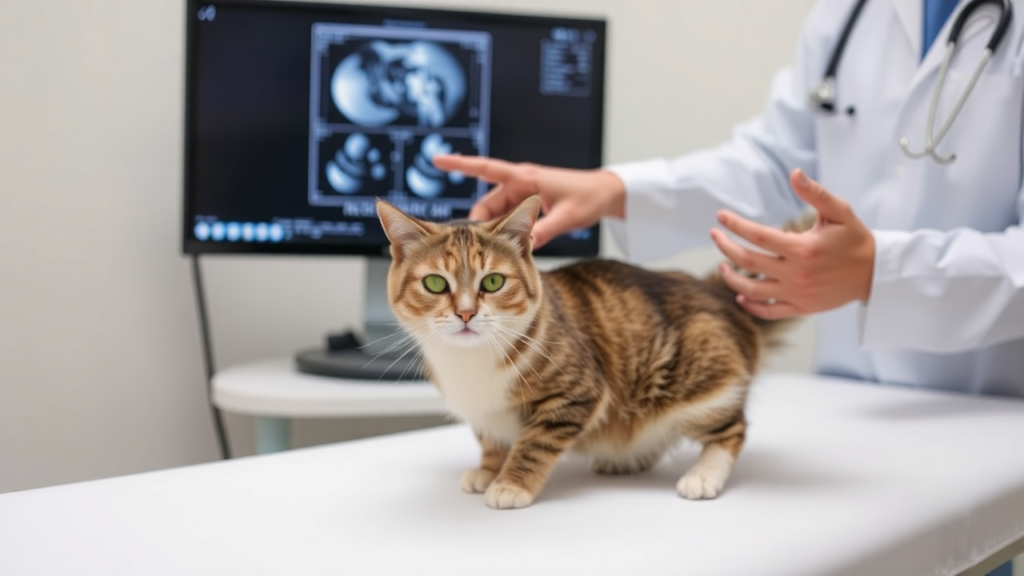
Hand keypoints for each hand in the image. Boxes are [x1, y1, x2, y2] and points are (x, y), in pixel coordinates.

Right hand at [432, 154, 625, 247]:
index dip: (460, 164)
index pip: (485, 168)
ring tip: (497, 254)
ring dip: (493, 233)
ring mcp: (523, 195)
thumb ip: (545, 230)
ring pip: (495, 216)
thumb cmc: (588, 198)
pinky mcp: (528, 206)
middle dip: (479, 227)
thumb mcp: (567, 217)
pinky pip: (507, 220)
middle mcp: (519, 185)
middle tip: (477, 252)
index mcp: (525, 179)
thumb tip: (524, 245)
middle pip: (486, 205)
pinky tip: (509, 249)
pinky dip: (505, 233)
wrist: (605, 194)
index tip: (436, 159)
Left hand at [709, 169, 874, 318]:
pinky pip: (768, 311)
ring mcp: (797, 294)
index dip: (736, 224)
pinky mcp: (801, 308)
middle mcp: (797, 274)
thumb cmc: (855, 239)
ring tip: (721, 264)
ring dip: (732, 277)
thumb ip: (815, 193)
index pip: (758, 235)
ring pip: (753, 289)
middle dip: (726, 246)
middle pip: (749, 260)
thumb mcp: (839, 211)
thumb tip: (794, 173)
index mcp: (803, 248)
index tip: (721, 216)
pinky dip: (751, 305)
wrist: (875, 274)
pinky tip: (740, 294)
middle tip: (715, 235)